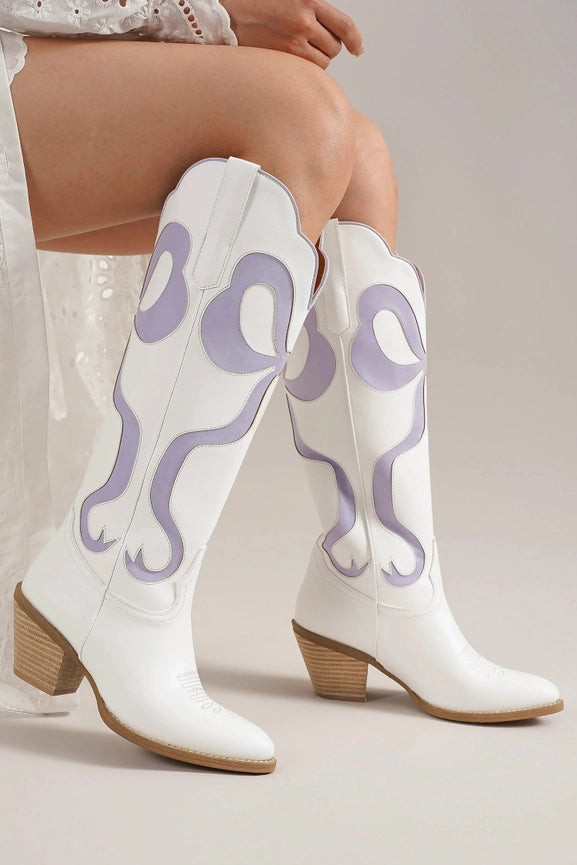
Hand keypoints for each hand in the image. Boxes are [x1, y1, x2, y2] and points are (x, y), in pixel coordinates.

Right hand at [220, 0, 363, 68]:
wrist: (225, 14)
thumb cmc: (255, 5)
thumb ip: (311, 10)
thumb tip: (332, 29)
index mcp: (308, 0)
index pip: (344, 25)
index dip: (355, 40)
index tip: (358, 49)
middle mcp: (304, 20)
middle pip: (334, 47)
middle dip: (327, 49)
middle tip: (309, 46)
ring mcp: (294, 41)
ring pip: (323, 62)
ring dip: (315, 61)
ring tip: (296, 52)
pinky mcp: (283, 57)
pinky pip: (307, 72)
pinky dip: (305, 71)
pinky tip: (291, 62)